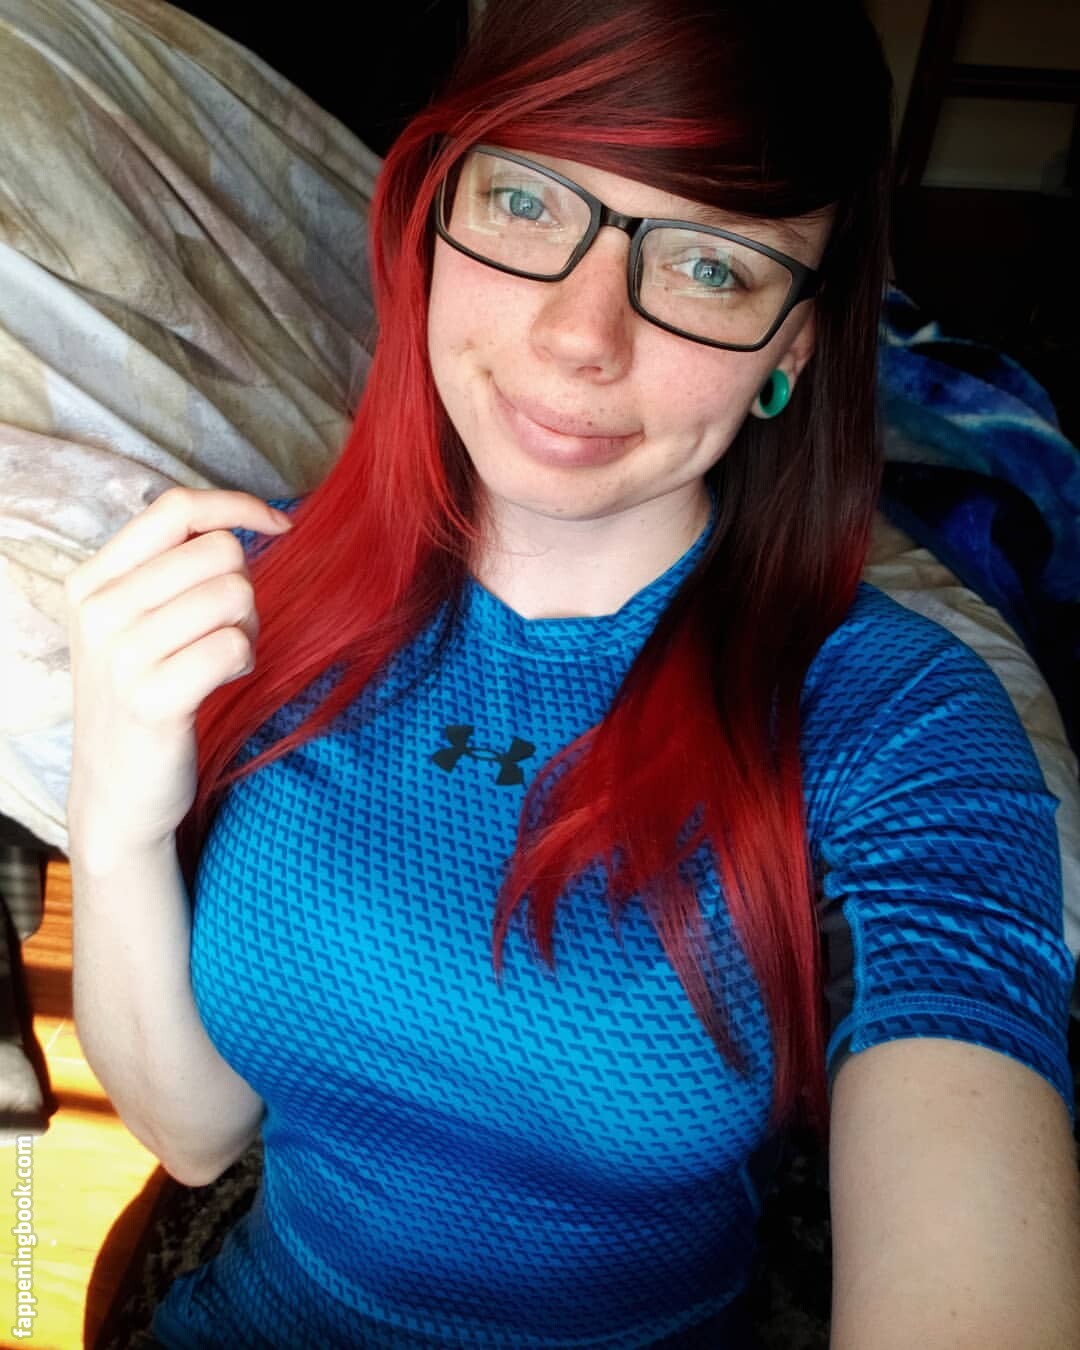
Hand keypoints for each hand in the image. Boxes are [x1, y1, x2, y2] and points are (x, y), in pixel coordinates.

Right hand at [64, 487, 292, 865]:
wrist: (116, 791)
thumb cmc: (141, 695)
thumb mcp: (131, 622)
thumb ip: (168, 569)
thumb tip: (239, 522)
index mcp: (92, 581)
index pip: (175, 508)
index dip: (238, 507)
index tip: (279, 525)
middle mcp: (99, 611)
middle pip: (219, 552)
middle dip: (244, 587)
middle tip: (225, 630)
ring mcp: (121, 656)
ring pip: (234, 595)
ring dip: (248, 628)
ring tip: (220, 659)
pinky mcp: (152, 699)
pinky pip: (234, 646)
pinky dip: (245, 662)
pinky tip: (222, 682)